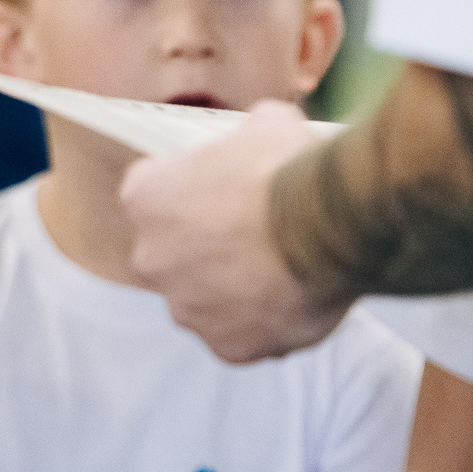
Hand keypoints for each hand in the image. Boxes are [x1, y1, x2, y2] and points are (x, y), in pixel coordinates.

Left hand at [119, 102, 345, 362]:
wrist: (328, 226)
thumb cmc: (290, 168)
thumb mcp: (268, 124)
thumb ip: (248, 136)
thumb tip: (266, 132)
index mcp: (144, 199)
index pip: (151, 193)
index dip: (189, 190)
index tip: (220, 189)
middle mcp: (152, 260)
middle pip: (173, 254)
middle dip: (206, 246)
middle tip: (255, 233)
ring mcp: (188, 309)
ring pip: (206, 301)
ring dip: (234, 289)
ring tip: (283, 269)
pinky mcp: (228, 347)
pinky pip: (242, 336)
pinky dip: (264, 323)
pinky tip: (295, 300)